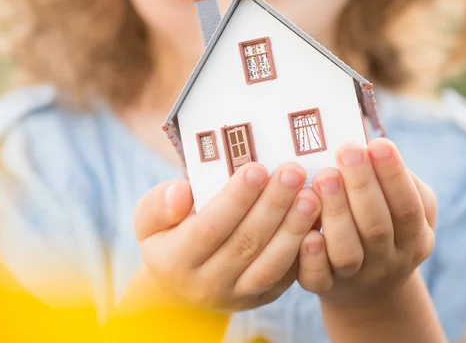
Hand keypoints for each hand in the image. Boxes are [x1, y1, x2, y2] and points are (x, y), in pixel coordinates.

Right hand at [134, 162, 320, 311]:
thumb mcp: (148, 220)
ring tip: (311, 195)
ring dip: (294, 228)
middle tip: (293, 172)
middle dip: (273, 205)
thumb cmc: (167, 237)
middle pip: (246, 243)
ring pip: (271, 263)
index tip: (256, 168)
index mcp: (177, 260)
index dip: (235, 199)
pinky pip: (286, 276)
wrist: (181, 286)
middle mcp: (208, 284)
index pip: (210, 228)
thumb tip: (182, 192)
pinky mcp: (262, 297)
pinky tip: (317, 220)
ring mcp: (238, 294)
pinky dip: (305, 250)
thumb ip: (158, 204)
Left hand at [297, 138, 436, 309]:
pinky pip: (317, 278)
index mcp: (413, 235)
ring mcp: (356, 276)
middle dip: (362, 186)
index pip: (408, 206)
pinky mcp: (324, 286)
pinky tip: (306, 232)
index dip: (394, 176)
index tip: (377, 144)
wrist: (368, 287)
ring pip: (347, 252)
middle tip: (347, 151)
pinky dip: (312, 257)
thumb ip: (391, 176)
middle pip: (377, 226)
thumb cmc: (382, 221)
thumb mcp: (400, 202)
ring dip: (336, 213)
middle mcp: (388, 259)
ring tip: (324, 177)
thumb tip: (368, 143)